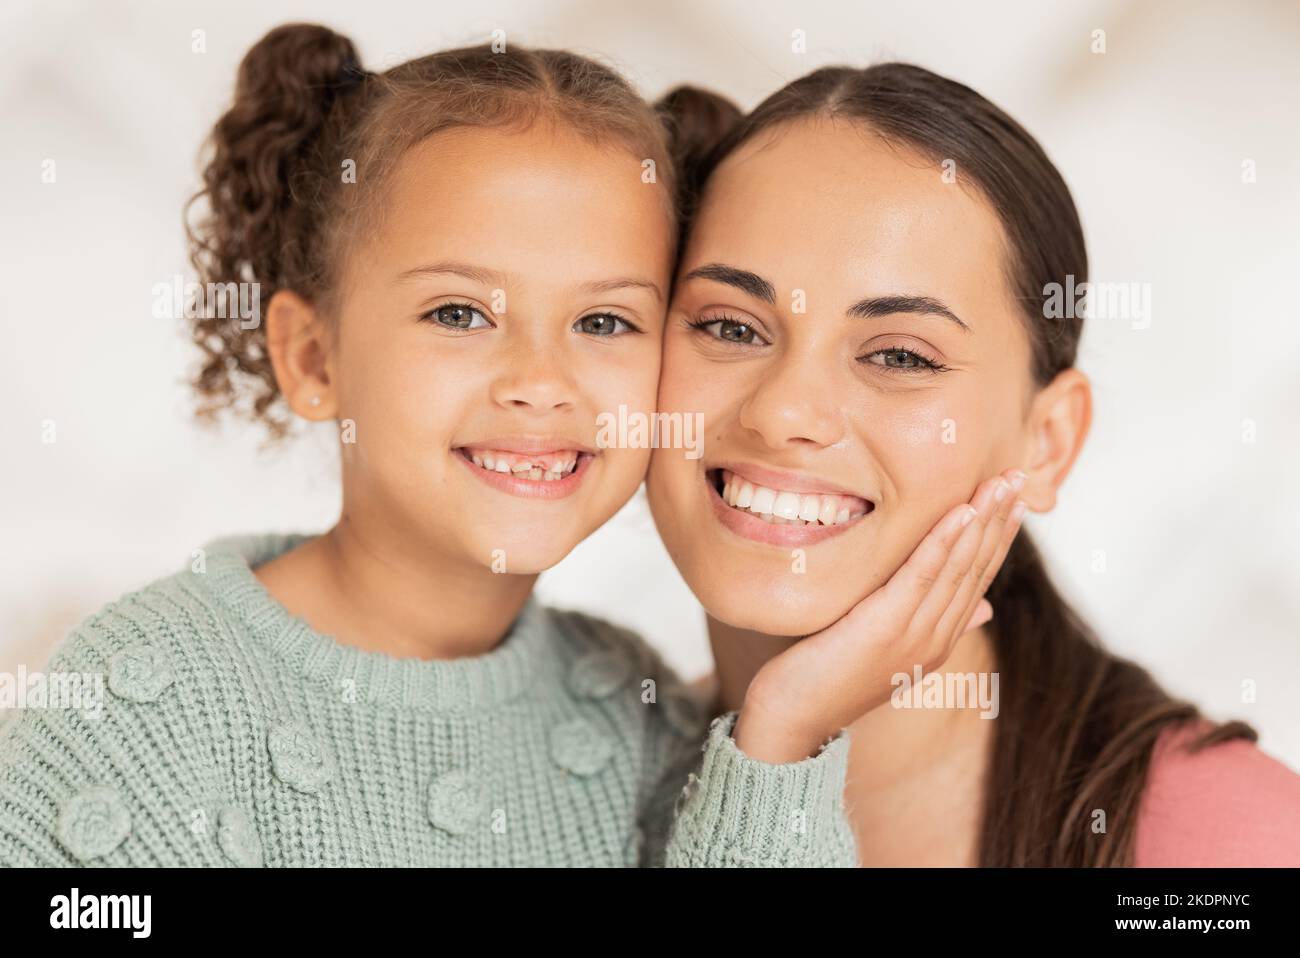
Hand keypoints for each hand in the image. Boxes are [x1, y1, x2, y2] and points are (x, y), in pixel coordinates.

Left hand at [733, 467, 1027, 762]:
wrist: (793, 718)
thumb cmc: (828, 678)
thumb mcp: (886, 647)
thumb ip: (931, 623)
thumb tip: (985, 609)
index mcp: (937, 640)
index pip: (978, 578)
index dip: (999, 536)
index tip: (1015, 498)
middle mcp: (935, 638)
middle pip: (975, 567)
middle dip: (999, 518)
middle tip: (1019, 475)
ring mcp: (914, 635)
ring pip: (957, 567)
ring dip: (982, 520)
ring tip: (1001, 483)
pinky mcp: (885, 628)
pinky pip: (921, 576)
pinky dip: (944, 542)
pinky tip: (962, 512)